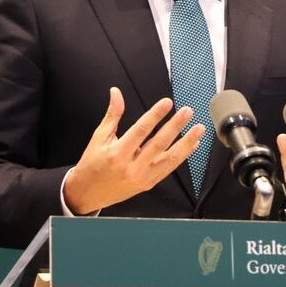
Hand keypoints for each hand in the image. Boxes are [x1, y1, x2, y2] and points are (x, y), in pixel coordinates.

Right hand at [63, 87, 204, 214]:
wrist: (87, 193)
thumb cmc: (92, 165)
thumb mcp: (98, 137)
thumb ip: (112, 115)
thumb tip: (116, 93)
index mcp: (117, 153)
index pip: (140, 130)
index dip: (155, 115)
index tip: (167, 103)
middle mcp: (131, 167)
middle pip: (158, 144)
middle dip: (175, 127)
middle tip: (187, 112)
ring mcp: (142, 177)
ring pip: (169, 159)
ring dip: (187, 143)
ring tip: (198, 129)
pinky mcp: (148, 184)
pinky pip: (169, 169)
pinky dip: (182, 156)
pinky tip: (192, 145)